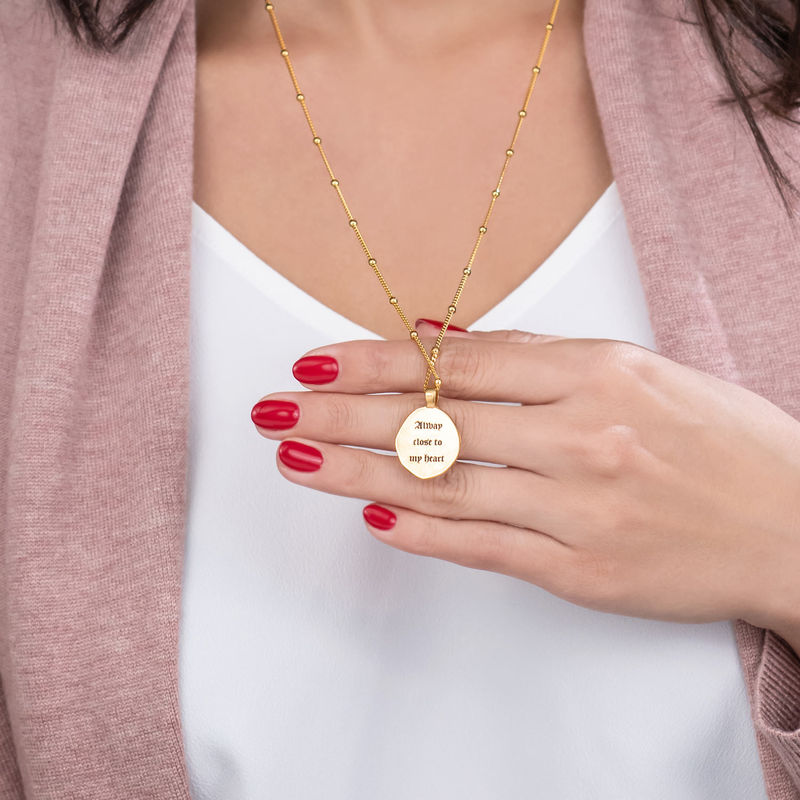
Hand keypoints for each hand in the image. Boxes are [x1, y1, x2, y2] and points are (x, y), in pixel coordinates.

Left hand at [251, 325, 799, 643]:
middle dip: (344, 413)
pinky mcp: (582, 571)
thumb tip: (439, 341)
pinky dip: (421, 531)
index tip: (319, 362)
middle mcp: (583, 435)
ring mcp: (580, 508)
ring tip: (299, 458)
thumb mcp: (638, 370)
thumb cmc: (719, 441)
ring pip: (444, 484)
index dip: (377, 362)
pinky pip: (483, 546)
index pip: (458, 363)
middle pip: (436, 420)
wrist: (794, 524)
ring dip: (359, 471)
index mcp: (598, 372)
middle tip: (279, 409)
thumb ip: (534, 357)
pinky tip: (370, 516)